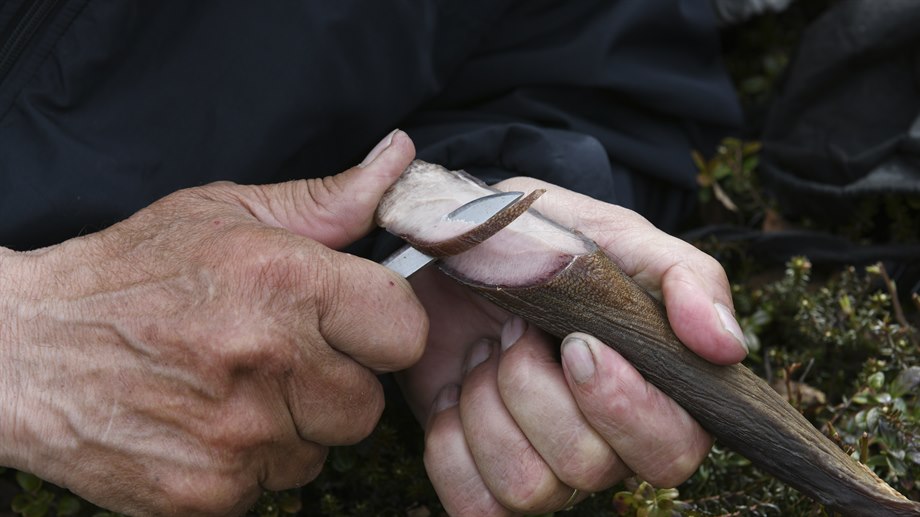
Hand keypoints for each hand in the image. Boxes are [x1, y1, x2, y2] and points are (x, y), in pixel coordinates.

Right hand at [0, 130, 426, 514]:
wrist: (26, 350)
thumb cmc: (132, 273)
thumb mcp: (225, 213)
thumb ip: (326, 200)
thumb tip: (398, 161)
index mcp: (285, 281)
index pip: (404, 331)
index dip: (383, 330)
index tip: (353, 326)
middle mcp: (268, 360)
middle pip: (368, 402)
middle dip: (334, 383)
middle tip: (280, 359)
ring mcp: (238, 435)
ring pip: (322, 449)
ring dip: (291, 426)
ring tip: (236, 390)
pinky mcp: (207, 492)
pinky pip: (272, 486)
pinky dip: (249, 463)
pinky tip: (207, 424)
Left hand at [399, 177, 748, 515]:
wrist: (457, 245)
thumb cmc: (545, 241)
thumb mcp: (616, 236)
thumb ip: (684, 277)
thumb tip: (728, 347)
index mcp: (653, 394)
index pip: (672, 450)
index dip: (623, 408)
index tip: (576, 344)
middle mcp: (604, 444)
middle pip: (590, 468)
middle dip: (536, 390)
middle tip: (516, 329)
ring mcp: (543, 467)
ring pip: (528, 488)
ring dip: (488, 404)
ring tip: (485, 351)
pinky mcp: (483, 477)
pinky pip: (474, 503)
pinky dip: (450, 440)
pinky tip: (453, 389)